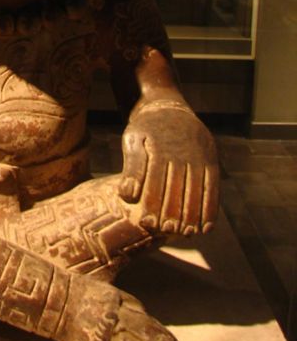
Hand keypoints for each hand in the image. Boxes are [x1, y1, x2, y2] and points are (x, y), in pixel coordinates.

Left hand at [118, 103, 218, 235]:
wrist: (168, 107)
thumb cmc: (146, 129)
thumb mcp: (133, 139)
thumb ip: (131, 167)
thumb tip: (127, 196)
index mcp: (160, 147)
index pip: (155, 182)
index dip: (152, 204)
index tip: (147, 224)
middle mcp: (182, 151)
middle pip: (177, 189)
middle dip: (171, 213)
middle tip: (165, 232)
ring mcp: (199, 156)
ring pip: (196, 191)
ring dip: (191, 216)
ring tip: (185, 234)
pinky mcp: (211, 159)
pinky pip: (213, 188)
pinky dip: (210, 209)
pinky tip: (206, 227)